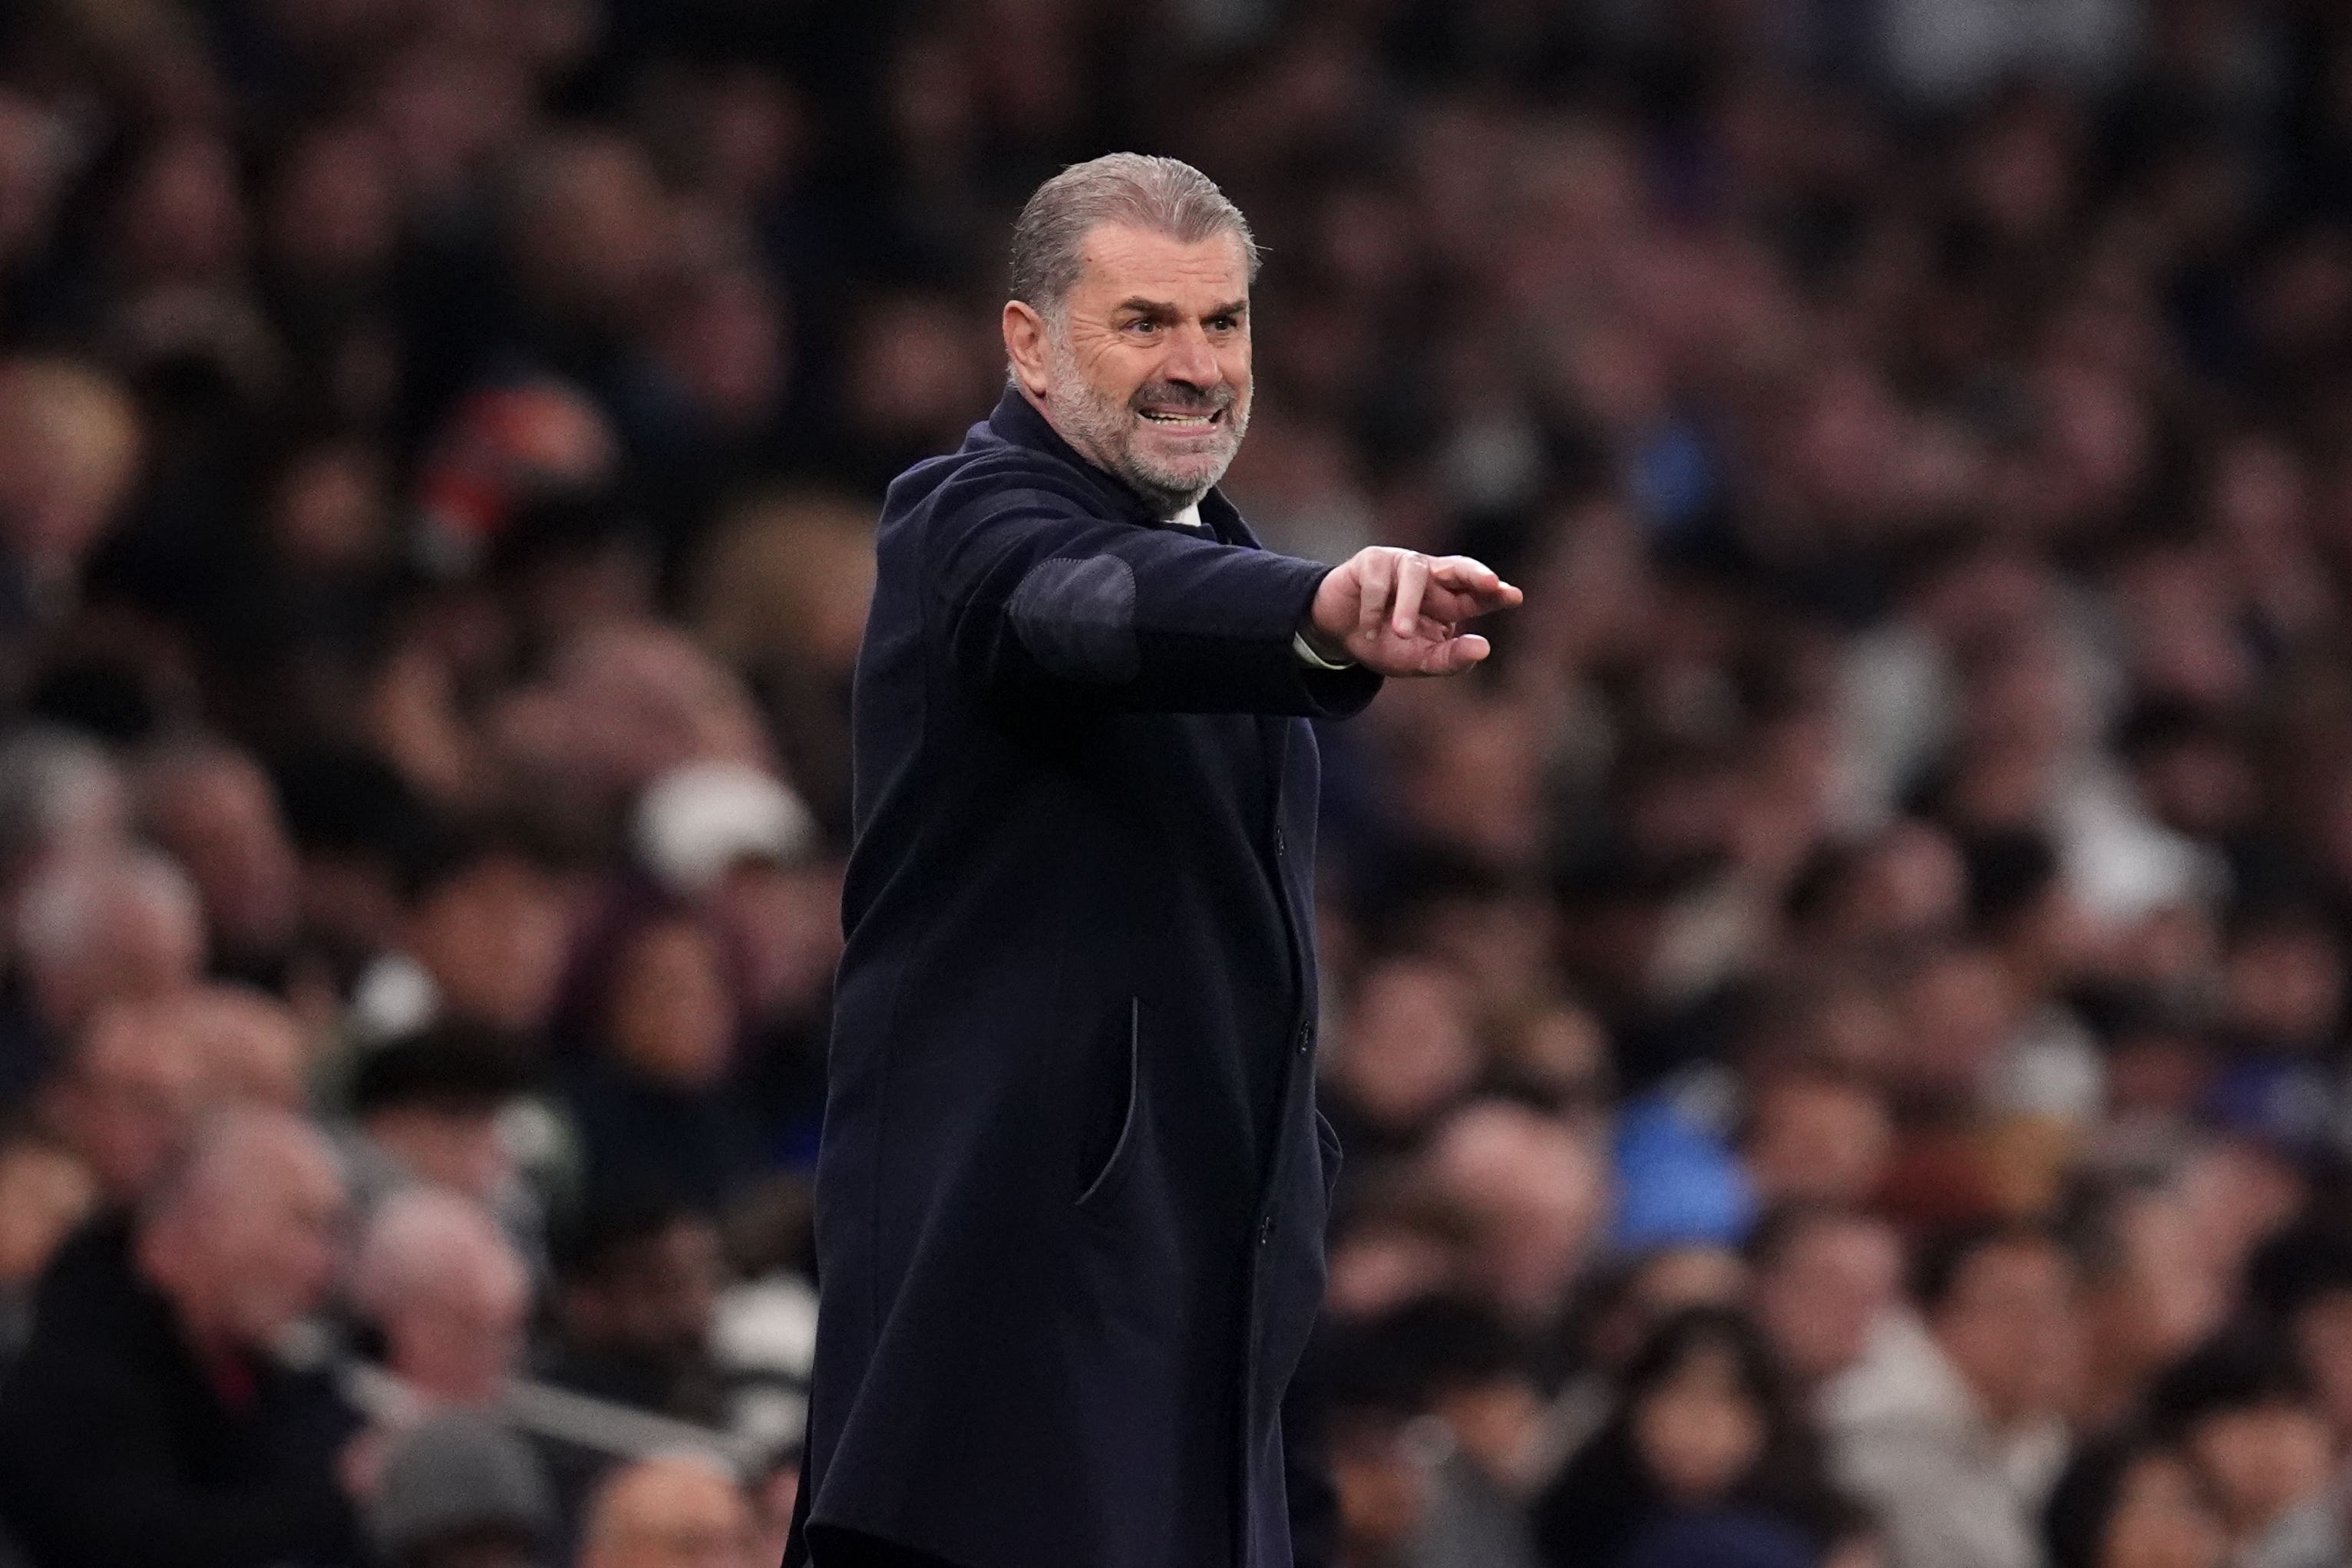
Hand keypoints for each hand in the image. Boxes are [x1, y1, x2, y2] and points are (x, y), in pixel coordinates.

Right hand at [1304, 549, 1522, 675]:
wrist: (1337, 636)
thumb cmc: (1384, 644)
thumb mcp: (1418, 661)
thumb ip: (1449, 658)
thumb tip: (1483, 647)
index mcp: (1449, 599)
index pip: (1478, 593)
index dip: (1495, 592)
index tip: (1514, 596)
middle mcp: (1431, 576)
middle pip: (1459, 566)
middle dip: (1475, 574)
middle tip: (1490, 584)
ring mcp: (1401, 564)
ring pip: (1415, 573)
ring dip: (1408, 605)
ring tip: (1400, 634)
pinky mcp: (1371, 561)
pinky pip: (1378, 581)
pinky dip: (1374, 610)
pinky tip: (1368, 630)